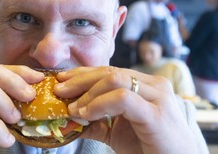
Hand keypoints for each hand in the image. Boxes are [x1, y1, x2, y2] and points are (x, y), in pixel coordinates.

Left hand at [54, 66, 198, 153]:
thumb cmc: (149, 148)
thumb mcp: (116, 132)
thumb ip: (95, 122)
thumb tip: (67, 118)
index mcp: (145, 85)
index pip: (110, 71)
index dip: (83, 74)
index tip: (61, 80)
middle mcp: (154, 85)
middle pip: (110, 72)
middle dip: (80, 80)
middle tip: (59, 90)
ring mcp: (158, 97)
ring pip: (115, 80)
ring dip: (88, 94)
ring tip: (73, 108)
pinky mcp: (157, 114)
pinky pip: (122, 99)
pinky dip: (99, 104)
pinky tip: (86, 113)